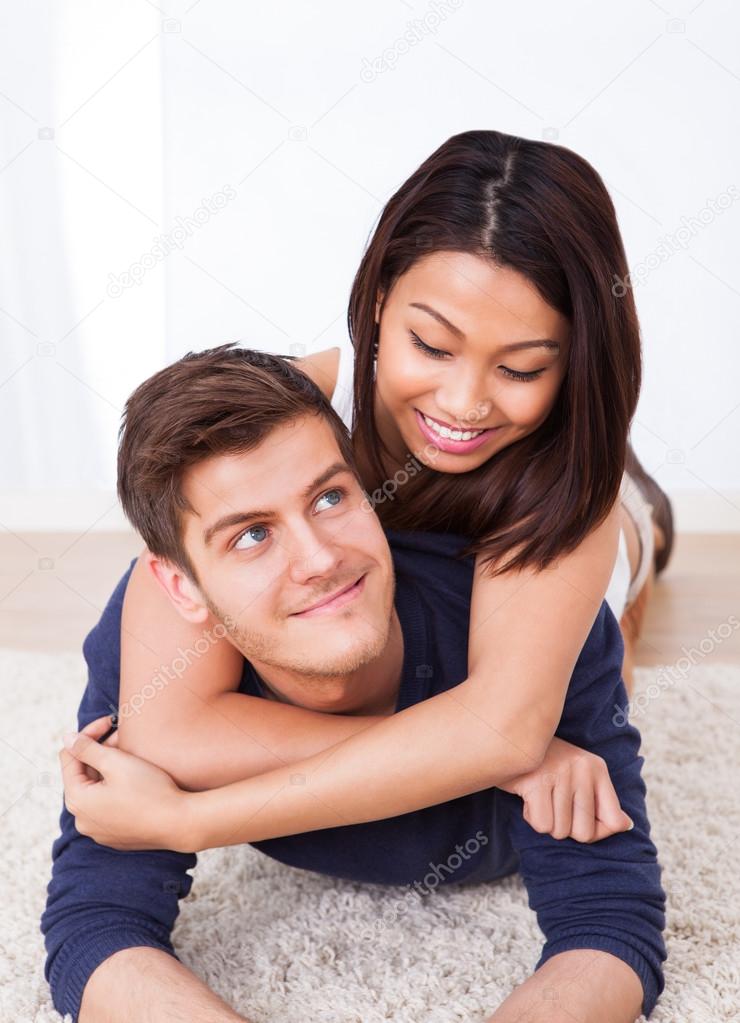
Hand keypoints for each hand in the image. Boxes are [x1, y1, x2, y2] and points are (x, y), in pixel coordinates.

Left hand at [59, 714, 193, 852]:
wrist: (180, 823)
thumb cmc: (149, 791)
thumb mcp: (116, 763)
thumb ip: (86, 748)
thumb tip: (67, 738)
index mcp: (77, 800)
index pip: (70, 757)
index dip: (88, 735)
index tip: (110, 722)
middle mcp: (82, 820)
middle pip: (84, 774)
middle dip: (102, 752)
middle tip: (126, 736)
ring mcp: (99, 830)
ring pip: (97, 790)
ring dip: (110, 768)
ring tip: (133, 755)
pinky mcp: (116, 835)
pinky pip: (108, 805)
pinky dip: (117, 788)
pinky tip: (137, 778)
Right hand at [499, 737, 632, 842]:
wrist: (509, 738)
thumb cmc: (545, 765)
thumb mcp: (579, 775)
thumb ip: (602, 801)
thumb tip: (625, 826)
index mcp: (597, 768)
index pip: (615, 821)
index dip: (599, 832)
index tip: (581, 820)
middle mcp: (583, 769)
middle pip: (584, 833)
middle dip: (565, 828)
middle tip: (553, 806)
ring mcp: (561, 774)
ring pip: (560, 831)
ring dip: (546, 821)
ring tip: (539, 797)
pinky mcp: (537, 782)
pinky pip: (542, 824)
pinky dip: (531, 817)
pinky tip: (528, 798)